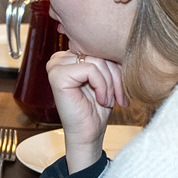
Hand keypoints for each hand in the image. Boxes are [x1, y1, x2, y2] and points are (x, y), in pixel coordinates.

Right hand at [46, 47, 126, 172]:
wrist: (89, 133)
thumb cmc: (96, 109)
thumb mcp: (106, 78)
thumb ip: (108, 59)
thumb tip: (120, 44)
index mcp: (69, 56)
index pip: (99, 48)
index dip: (115, 67)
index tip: (121, 89)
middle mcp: (59, 58)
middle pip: (98, 53)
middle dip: (115, 76)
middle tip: (119, 97)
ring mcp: (56, 66)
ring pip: (97, 61)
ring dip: (110, 83)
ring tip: (109, 100)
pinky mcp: (57, 76)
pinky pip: (91, 69)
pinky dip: (102, 86)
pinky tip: (101, 99)